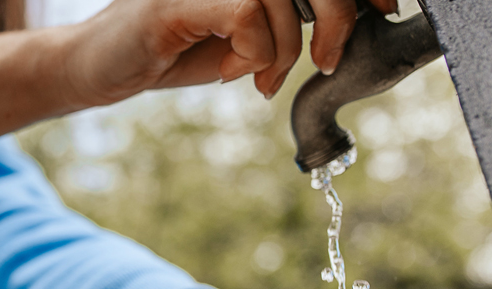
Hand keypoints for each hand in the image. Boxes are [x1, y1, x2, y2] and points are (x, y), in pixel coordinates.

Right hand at [69, 0, 398, 103]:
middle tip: (326, 61)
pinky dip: (252, 53)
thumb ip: (291, 21)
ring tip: (260, 79)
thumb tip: (352, 21)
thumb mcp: (246, 37)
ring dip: (285, 49)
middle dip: (340, 14)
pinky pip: (248, 13)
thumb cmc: (177, 51)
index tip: (386, 7)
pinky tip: (231, 72)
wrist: (105, 68)